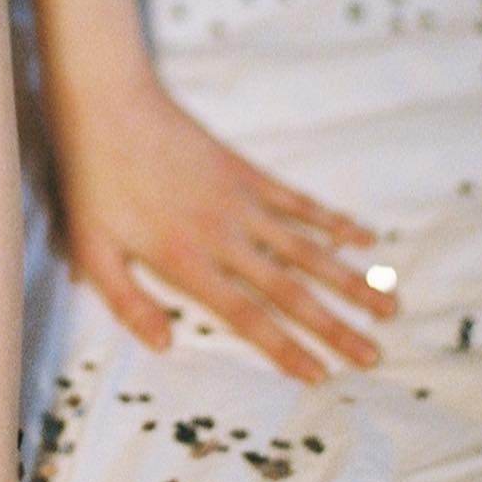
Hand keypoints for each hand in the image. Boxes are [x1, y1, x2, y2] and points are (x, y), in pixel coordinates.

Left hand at [53, 67, 397, 382]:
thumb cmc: (93, 180)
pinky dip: (336, 223)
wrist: (110, 105)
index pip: (245, 315)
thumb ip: (126, 301)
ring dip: (351, 280)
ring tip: (390, 307)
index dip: (285, 348)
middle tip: (374, 356)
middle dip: (335, 327)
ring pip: (308, 249)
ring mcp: (242, 201)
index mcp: (185, 260)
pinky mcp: (248, 174)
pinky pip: (301, 204)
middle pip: (291, 290)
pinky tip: (366, 240)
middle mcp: (224, 235)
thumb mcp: (91, 248)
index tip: (321, 376)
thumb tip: (164, 345)